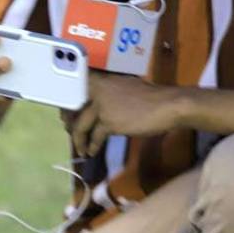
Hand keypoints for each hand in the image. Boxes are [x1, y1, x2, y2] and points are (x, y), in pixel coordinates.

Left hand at [62, 72, 178, 156]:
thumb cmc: (151, 97)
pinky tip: (91, 152)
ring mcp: (102, 107)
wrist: (168, 106)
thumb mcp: (125, 87)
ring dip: (78, 140)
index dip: (67, 101)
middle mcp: (99, 91)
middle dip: (69, 122)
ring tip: (80, 148)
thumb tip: (97, 105)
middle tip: (69, 129)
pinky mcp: (109, 123)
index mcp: (103, 80)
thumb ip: (109, 93)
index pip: (77, 88)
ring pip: (80, 126)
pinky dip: (91, 146)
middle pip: (73, 109)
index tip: (65, 111)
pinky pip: (94, 137)